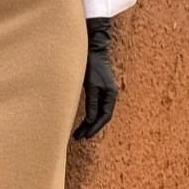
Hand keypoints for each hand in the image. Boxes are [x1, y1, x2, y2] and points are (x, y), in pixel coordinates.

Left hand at [73, 17, 117, 139]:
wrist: (92, 51)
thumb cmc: (91, 66)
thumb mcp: (91, 85)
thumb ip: (92, 102)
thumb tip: (91, 120)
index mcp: (110, 95)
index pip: (105, 116)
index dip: (95, 127)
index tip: (86, 135)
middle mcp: (109, 96)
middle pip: (100, 117)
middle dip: (90, 128)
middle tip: (78, 137)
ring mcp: (104, 93)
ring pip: (97, 113)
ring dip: (88, 123)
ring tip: (77, 133)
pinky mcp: (97, 90)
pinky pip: (94, 107)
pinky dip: (88, 115)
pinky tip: (81, 121)